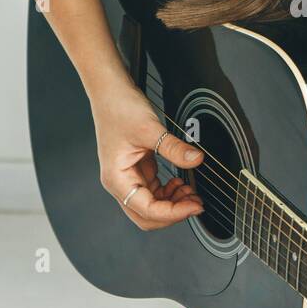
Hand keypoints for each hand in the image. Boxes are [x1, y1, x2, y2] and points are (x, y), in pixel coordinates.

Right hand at [89, 82, 204, 229]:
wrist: (110, 91)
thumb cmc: (118, 108)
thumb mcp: (150, 129)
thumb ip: (174, 148)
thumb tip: (196, 160)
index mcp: (116, 178)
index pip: (146, 210)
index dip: (173, 213)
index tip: (194, 206)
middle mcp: (120, 182)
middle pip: (146, 216)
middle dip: (172, 213)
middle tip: (196, 203)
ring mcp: (128, 177)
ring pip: (151, 205)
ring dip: (172, 203)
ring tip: (192, 192)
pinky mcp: (137, 169)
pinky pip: (154, 190)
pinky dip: (169, 191)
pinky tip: (181, 183)